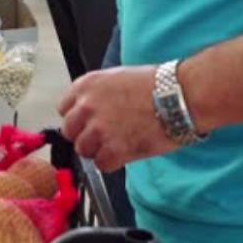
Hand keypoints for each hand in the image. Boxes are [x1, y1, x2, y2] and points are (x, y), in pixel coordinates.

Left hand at [58, 65, 178, 171]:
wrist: (179, 96)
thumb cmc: (156, 85)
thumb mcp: (117, 77)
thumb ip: (97, 95)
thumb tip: (90, 110)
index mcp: (86, 86)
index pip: (64, 109)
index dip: (78, 119)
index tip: (87, 123)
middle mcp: (87, 106)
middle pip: (70, 132)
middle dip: (85, 136)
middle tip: (103, 137)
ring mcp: (99, 129)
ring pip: (83, 150)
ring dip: (98, 151)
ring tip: (116, 145)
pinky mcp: (114, 149)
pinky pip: (101, 164)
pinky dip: (112, 163)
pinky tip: (124, 154)